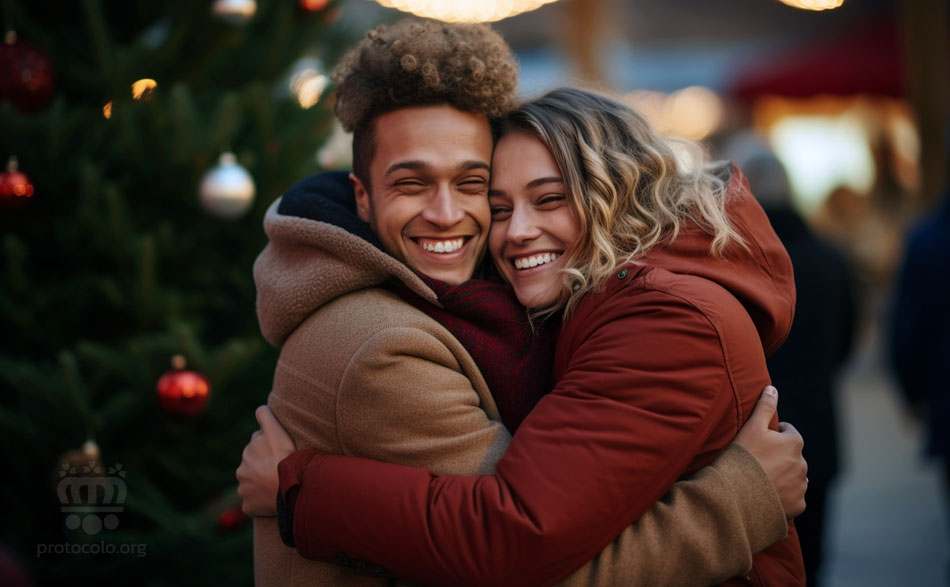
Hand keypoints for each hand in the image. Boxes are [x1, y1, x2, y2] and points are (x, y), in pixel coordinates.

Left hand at [236, 405, 295, 516]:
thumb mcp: (276, 431)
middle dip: (263, 465)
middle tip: (281, 468)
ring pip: (253, 484)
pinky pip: (254, 503)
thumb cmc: (285, 458)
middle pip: (254, 464)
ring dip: (262, 484)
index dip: (270, 444)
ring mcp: (244, 489)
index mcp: (250, 450)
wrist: (287, 488)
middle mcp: (243, 468)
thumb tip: (259, 409)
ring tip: (278, 485)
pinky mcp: (247, 505)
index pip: (259, 442)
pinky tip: (274, 499)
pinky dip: (261, 502)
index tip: (280, 450)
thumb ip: (265, 416)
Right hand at [734, 386, 806, 517]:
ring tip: (762, 480)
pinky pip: (793, 498)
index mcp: (795, 442)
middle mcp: (803, 464)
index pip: (788, 433)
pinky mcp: (798, 505)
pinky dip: (784, 496)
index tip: (758, 442)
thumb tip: (772, 388)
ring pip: (794, 477)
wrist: (738, 494)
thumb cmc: (743, 456)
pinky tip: (768, 495)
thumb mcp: (751, 427)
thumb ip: (764, 407)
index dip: (772, 435)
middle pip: (791, 456)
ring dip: (783, 477)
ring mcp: (801, 486)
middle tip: (757, 462)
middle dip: (779, 457)